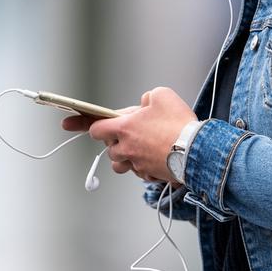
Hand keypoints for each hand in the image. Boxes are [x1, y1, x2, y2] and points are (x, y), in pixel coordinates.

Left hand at [67, 87, 196, 183]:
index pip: (95, 128)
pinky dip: (144, 168)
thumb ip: (147, 97)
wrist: (196, 150)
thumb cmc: (178, 123)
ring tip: (141, 150)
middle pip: (109, 149)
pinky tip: (157, 159)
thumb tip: (145, 104)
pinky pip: (140, 174)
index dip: (89, 124)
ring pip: (121, 165)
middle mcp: (126, 148)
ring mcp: (137, 165)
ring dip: (126, 158)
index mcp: (124, 128)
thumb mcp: (161, 95)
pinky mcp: (150, 176)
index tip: (75, 124)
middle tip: (133, 134)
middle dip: (117, 142)